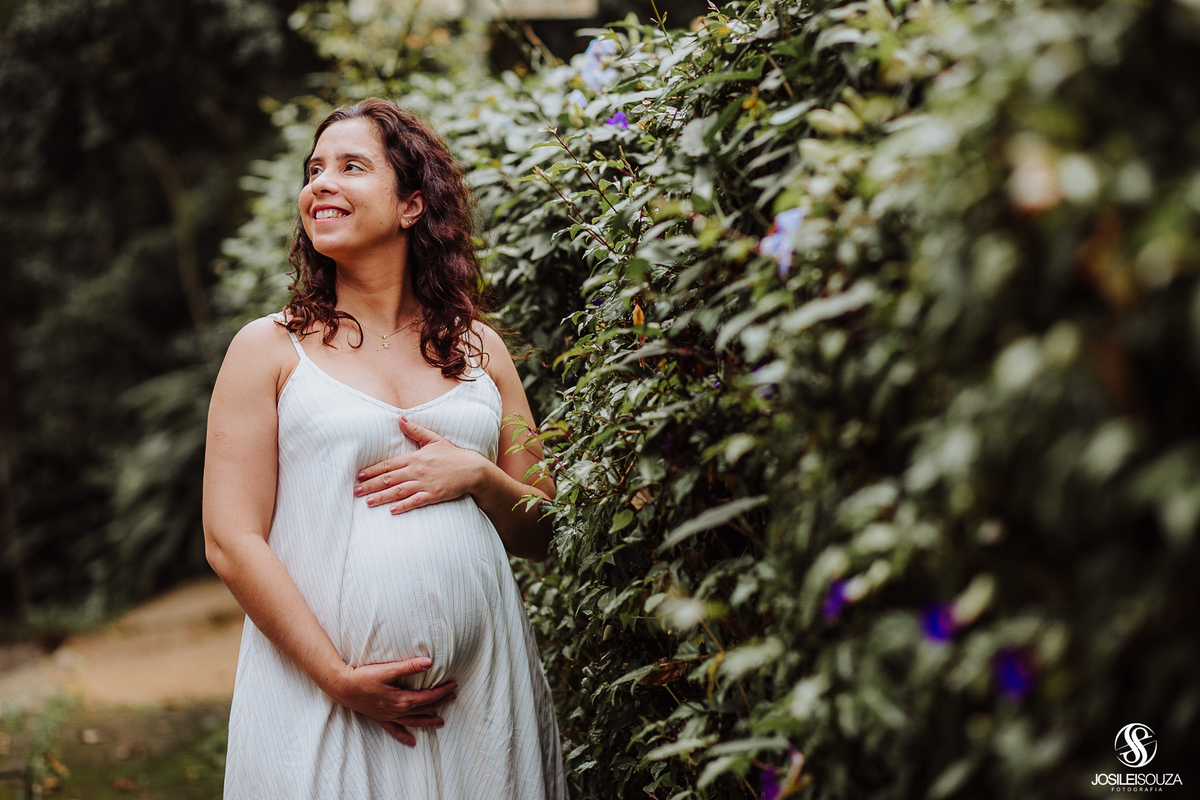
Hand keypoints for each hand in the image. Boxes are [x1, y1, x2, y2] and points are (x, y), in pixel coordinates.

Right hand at [326, 656, 457, 745]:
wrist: (342, 688)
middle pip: (424, 708)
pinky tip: (412, 742)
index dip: (442, 691)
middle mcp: (398, 711)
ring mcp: (389, 716)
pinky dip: (404, 736)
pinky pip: (395, 730)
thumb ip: (408, 667)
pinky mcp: (380, 718)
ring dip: (428, 720)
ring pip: (414, 721)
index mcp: (402, 700)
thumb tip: (429, 662)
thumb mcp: (387, 670)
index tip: (454, 685)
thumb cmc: (364, 677)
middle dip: (440, 702)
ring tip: (441, 722)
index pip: (428, 697)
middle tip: (453, 697)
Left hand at [355, 415, 486, 513]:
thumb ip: (415, 430)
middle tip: (356, 491)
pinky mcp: (433, 495)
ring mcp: (425, 484)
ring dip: (382, 497)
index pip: (388, 464)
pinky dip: (403, 506)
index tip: (359, 476)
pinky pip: (415, 502)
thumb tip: (399, 417)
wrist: (472, 470)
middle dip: (371, 485)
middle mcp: (417, 471)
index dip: (373, 470)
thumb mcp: (433, 439)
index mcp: (415, 457)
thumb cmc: (452, 455)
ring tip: (368, 502)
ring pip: (398, 491)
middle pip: (389, 479)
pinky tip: (392, 511)